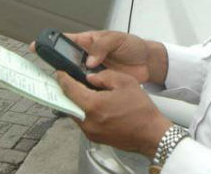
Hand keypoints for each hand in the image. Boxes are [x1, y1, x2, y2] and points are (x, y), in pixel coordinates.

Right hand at [30, 31, 167, 84]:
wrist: (148, 63)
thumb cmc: (132, 46)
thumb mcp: (118, 39)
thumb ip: (103, 46)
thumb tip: (90, 61)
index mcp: (89, 42)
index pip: (66, 41)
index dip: (50, 43)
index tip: (36, 46)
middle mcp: (86, 58)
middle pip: (65, 62)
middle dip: (55, 67)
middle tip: (45, 73)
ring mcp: (91, 72)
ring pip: (73, 78)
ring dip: (66, 83)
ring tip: (57, 87)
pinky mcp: (99, 85)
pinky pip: (85, 89)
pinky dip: (80, 94)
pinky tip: (74, 98)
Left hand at [57, 69, 171, 156]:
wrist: (150, 133)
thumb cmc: (141, 109)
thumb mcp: (126, 82)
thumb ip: (105, 76)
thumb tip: (90, 77)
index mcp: (93, 105)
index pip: (70, 90)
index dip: (63, 79)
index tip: (60, 73)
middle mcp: (87, 121)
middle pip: (69, 103)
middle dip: (69, 91)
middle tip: (70, 80)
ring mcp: (90, 131)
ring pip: (75, 113)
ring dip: (77, 102)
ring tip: (85, 92)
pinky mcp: (95, 137)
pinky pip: (84, 121)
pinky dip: (85, 111)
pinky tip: (96, 105)